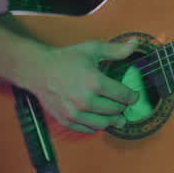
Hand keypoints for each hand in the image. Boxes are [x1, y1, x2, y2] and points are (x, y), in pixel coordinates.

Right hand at [20, 40, 138, 133]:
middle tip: (125, 104)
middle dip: (123, 107)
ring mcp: (74, 113)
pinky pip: (88, 129)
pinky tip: (99, 119)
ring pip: (104, 124)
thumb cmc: (65, 59)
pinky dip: (97, 126)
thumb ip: (116, 50)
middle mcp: (85, 100)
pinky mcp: (66, 120)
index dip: (133, 97)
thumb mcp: (92, 49)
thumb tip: (135, 43)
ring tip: (118, 116)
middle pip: (115, 110)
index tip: (134, 95)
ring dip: (113, 120)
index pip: (124, 96)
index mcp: (94, 82)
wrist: (38, 70)